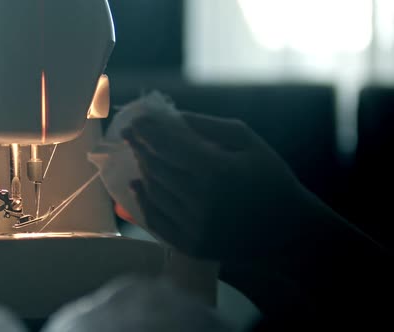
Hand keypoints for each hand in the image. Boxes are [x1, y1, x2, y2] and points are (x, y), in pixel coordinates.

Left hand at [122, 111, 312, 261]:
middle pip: (156, 167)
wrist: (288, 229)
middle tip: (130, 135)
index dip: (147, 131)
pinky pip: (156, 220)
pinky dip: (143, 200)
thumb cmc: (269, 177)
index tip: (134, 120)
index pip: (168, 145)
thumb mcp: (247, 140)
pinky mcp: (191, 246)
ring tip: (140, 156)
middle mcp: (201, 200)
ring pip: (154, 192)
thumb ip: (206, 125)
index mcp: (217, 170)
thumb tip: (167, 116)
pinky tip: (138, 184)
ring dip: (143, 170)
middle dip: (141, 147)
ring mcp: (194, 227)